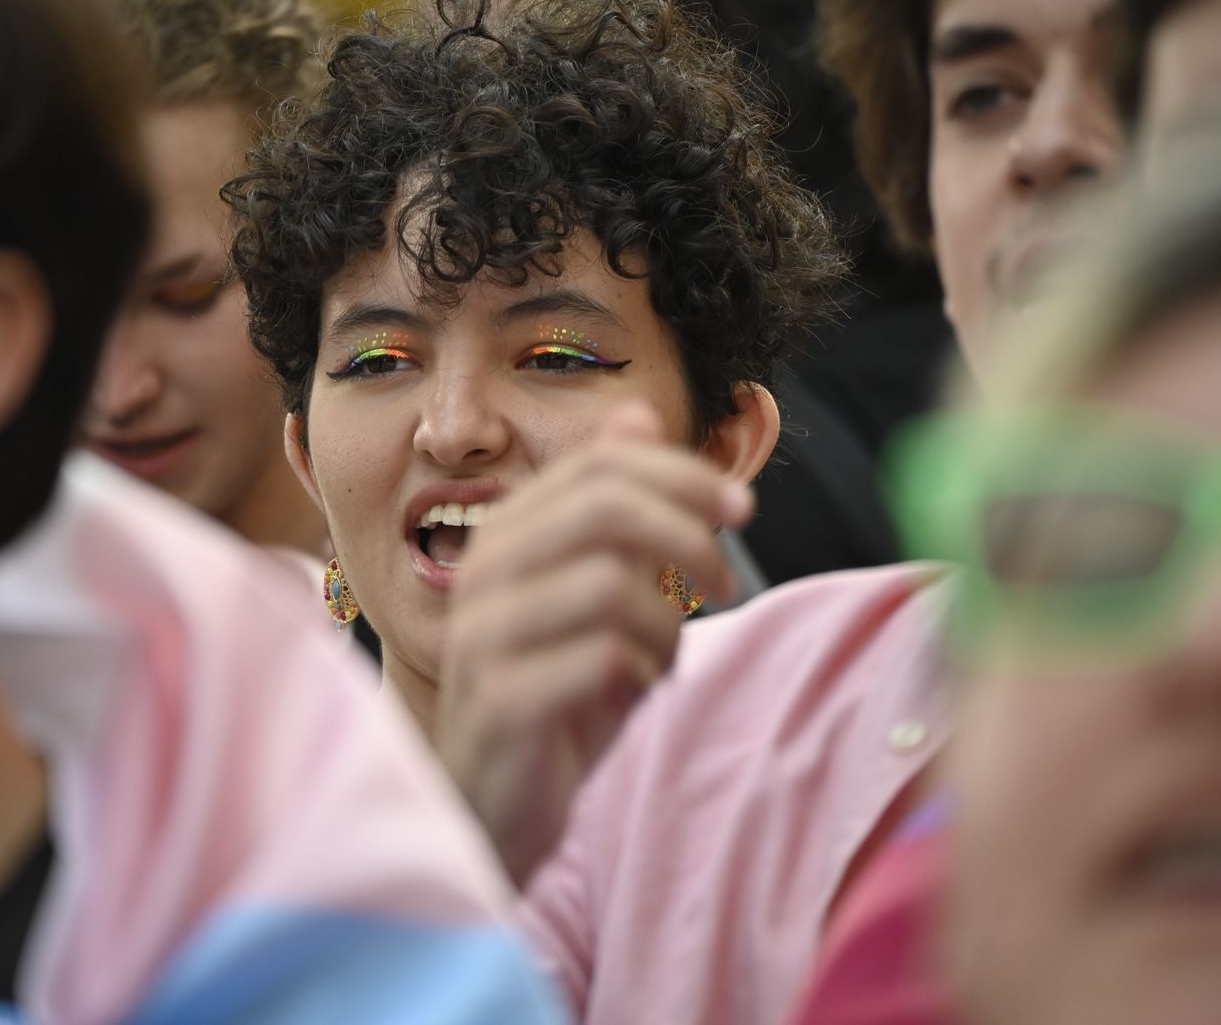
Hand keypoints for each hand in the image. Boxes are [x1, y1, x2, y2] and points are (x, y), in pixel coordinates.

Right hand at [436, 401, 753, 883]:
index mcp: (506, 533)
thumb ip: (610, 509)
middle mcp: (482, 571)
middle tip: (726, 580)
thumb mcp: (592, 594)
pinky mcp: (498, 702)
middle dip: (686, 534)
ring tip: (662, 658)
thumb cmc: (553, 694)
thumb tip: (636, 415)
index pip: (598, 466)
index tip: (738, 508)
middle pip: (602, 507)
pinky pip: (601, 659)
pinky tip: (635, 692)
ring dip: (665, 623)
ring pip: (609, 583)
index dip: (679, 474)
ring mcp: (482, 636)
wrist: (491, 805)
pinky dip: (644, 672)